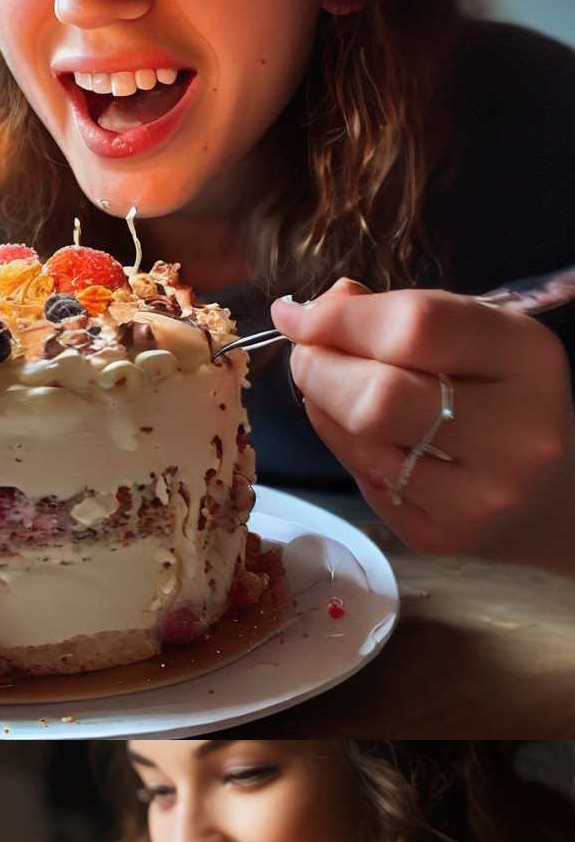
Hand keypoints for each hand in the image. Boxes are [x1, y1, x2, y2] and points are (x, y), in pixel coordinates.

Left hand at [271, 280, 573, 553]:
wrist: (546, 496)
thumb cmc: (500, 400)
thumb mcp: (475, 341)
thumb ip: (401, 318)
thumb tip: (314, 308)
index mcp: (527, 357)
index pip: (416, 327)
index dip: (340, 319)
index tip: (296, 315)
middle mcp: (514, 430)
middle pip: (378, 395)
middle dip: (320, 368)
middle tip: (306, 356)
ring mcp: (479, 493)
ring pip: (361, 440)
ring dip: (324, 407)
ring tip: (332, 393)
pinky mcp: (440, 533)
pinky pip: (362, 478)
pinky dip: (344, 447)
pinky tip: (361, 436)